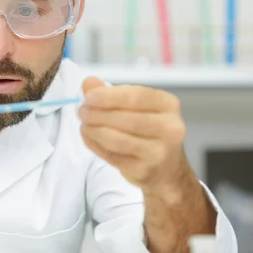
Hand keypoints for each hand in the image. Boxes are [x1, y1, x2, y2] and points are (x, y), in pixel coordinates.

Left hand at [78, 77, 190, 196]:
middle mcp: (170, 128)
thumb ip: (111, 93)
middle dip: (98, 114)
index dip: (109, 96)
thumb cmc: (149, 130)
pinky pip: (112, 156)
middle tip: (82, 111)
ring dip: (94, 130)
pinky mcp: (144, 170)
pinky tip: (89, 137)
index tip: (89, 96)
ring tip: (84, 125)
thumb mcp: (135, 107)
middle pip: (126, 119)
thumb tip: (88, 82)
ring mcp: (158, 151)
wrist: (166, 168)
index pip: (137, 96)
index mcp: (168, 104)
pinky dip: (95, 145)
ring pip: (117, 139)